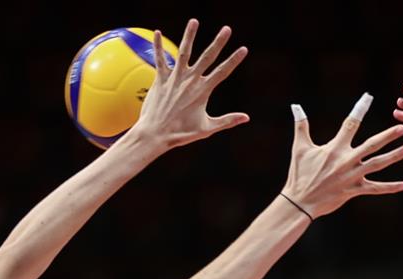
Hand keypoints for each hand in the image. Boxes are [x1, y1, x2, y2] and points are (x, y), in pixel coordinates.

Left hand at [131, 19, 249, 149]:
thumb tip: (247, 118)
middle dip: (219, 42)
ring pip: (184, 52)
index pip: (223, 72)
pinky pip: (159, 59)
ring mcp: (175, 78)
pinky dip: (158, 46)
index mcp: (203, 91)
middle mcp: (190, 81)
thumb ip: (227, 120)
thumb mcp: (207, 128)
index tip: (244, 48)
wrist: (156, 134)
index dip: (234, 60)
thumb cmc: (181, 134)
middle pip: (208, 57)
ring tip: (194, 21)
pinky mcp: (160, 79)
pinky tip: (157, 32)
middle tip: (227, 29)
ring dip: (190, 35)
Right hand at [282, 94, 402, 218]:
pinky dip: (389, 188)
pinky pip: (375, 189)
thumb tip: (295, 106)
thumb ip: (301, 126)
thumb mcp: (300, 148)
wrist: (300, 201)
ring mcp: (352, 176)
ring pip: (377, 164)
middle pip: (372, 145)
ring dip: (394, 157)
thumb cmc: (299, 174)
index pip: (350, 124)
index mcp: (335, 148)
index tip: (369, 97)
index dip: (360, 109)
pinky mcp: (354, 191)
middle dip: (388, 136)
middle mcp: (346, 160)